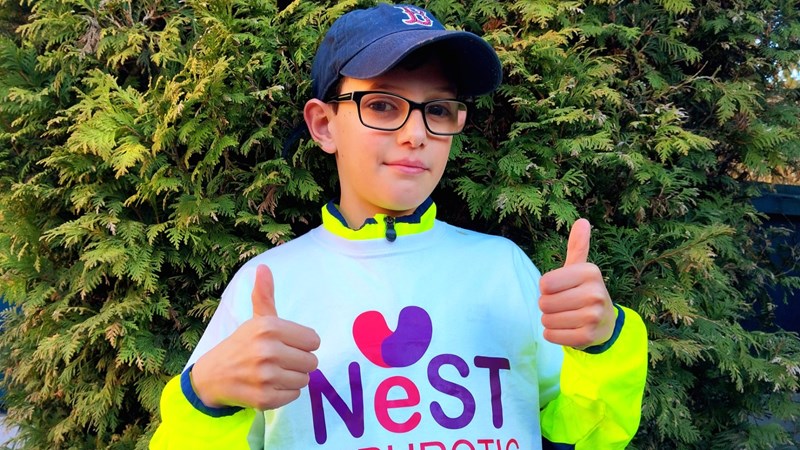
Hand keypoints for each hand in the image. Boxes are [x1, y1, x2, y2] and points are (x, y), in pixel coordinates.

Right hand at [191, 264, 320, 409]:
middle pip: (312, 361)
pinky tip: (269, 385)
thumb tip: (264, 268)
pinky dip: (285, 393)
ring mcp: (265, 376)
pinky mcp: (264, 398)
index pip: (314, 340)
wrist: (212, 376)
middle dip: (299, 362)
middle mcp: (267, 351)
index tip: (287, 344)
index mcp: (269, 327)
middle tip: (280, 360)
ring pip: (305, 380)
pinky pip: (294, 396)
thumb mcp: (255, 320)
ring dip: (292, 378)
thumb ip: (265, 295)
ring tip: (274, 373)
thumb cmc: (241, 345)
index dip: (302, 343)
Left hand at [538, 219, 615, 348]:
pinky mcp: (588, 337)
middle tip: (563, 305)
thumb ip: (577, 246)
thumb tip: (583, 220)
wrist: (605, 323)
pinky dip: (552, 334)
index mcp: (590, 272)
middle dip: (547, 306)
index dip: (546, 288)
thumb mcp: (580, 269)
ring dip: (549, 321)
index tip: (561, 288)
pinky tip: (566, 329)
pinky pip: (552, 336)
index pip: (545, 283)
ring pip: (547, 320)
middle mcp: (595, 293)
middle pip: (544, 303)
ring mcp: (594, 316)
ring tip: (565, 317)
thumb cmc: (584, 291)